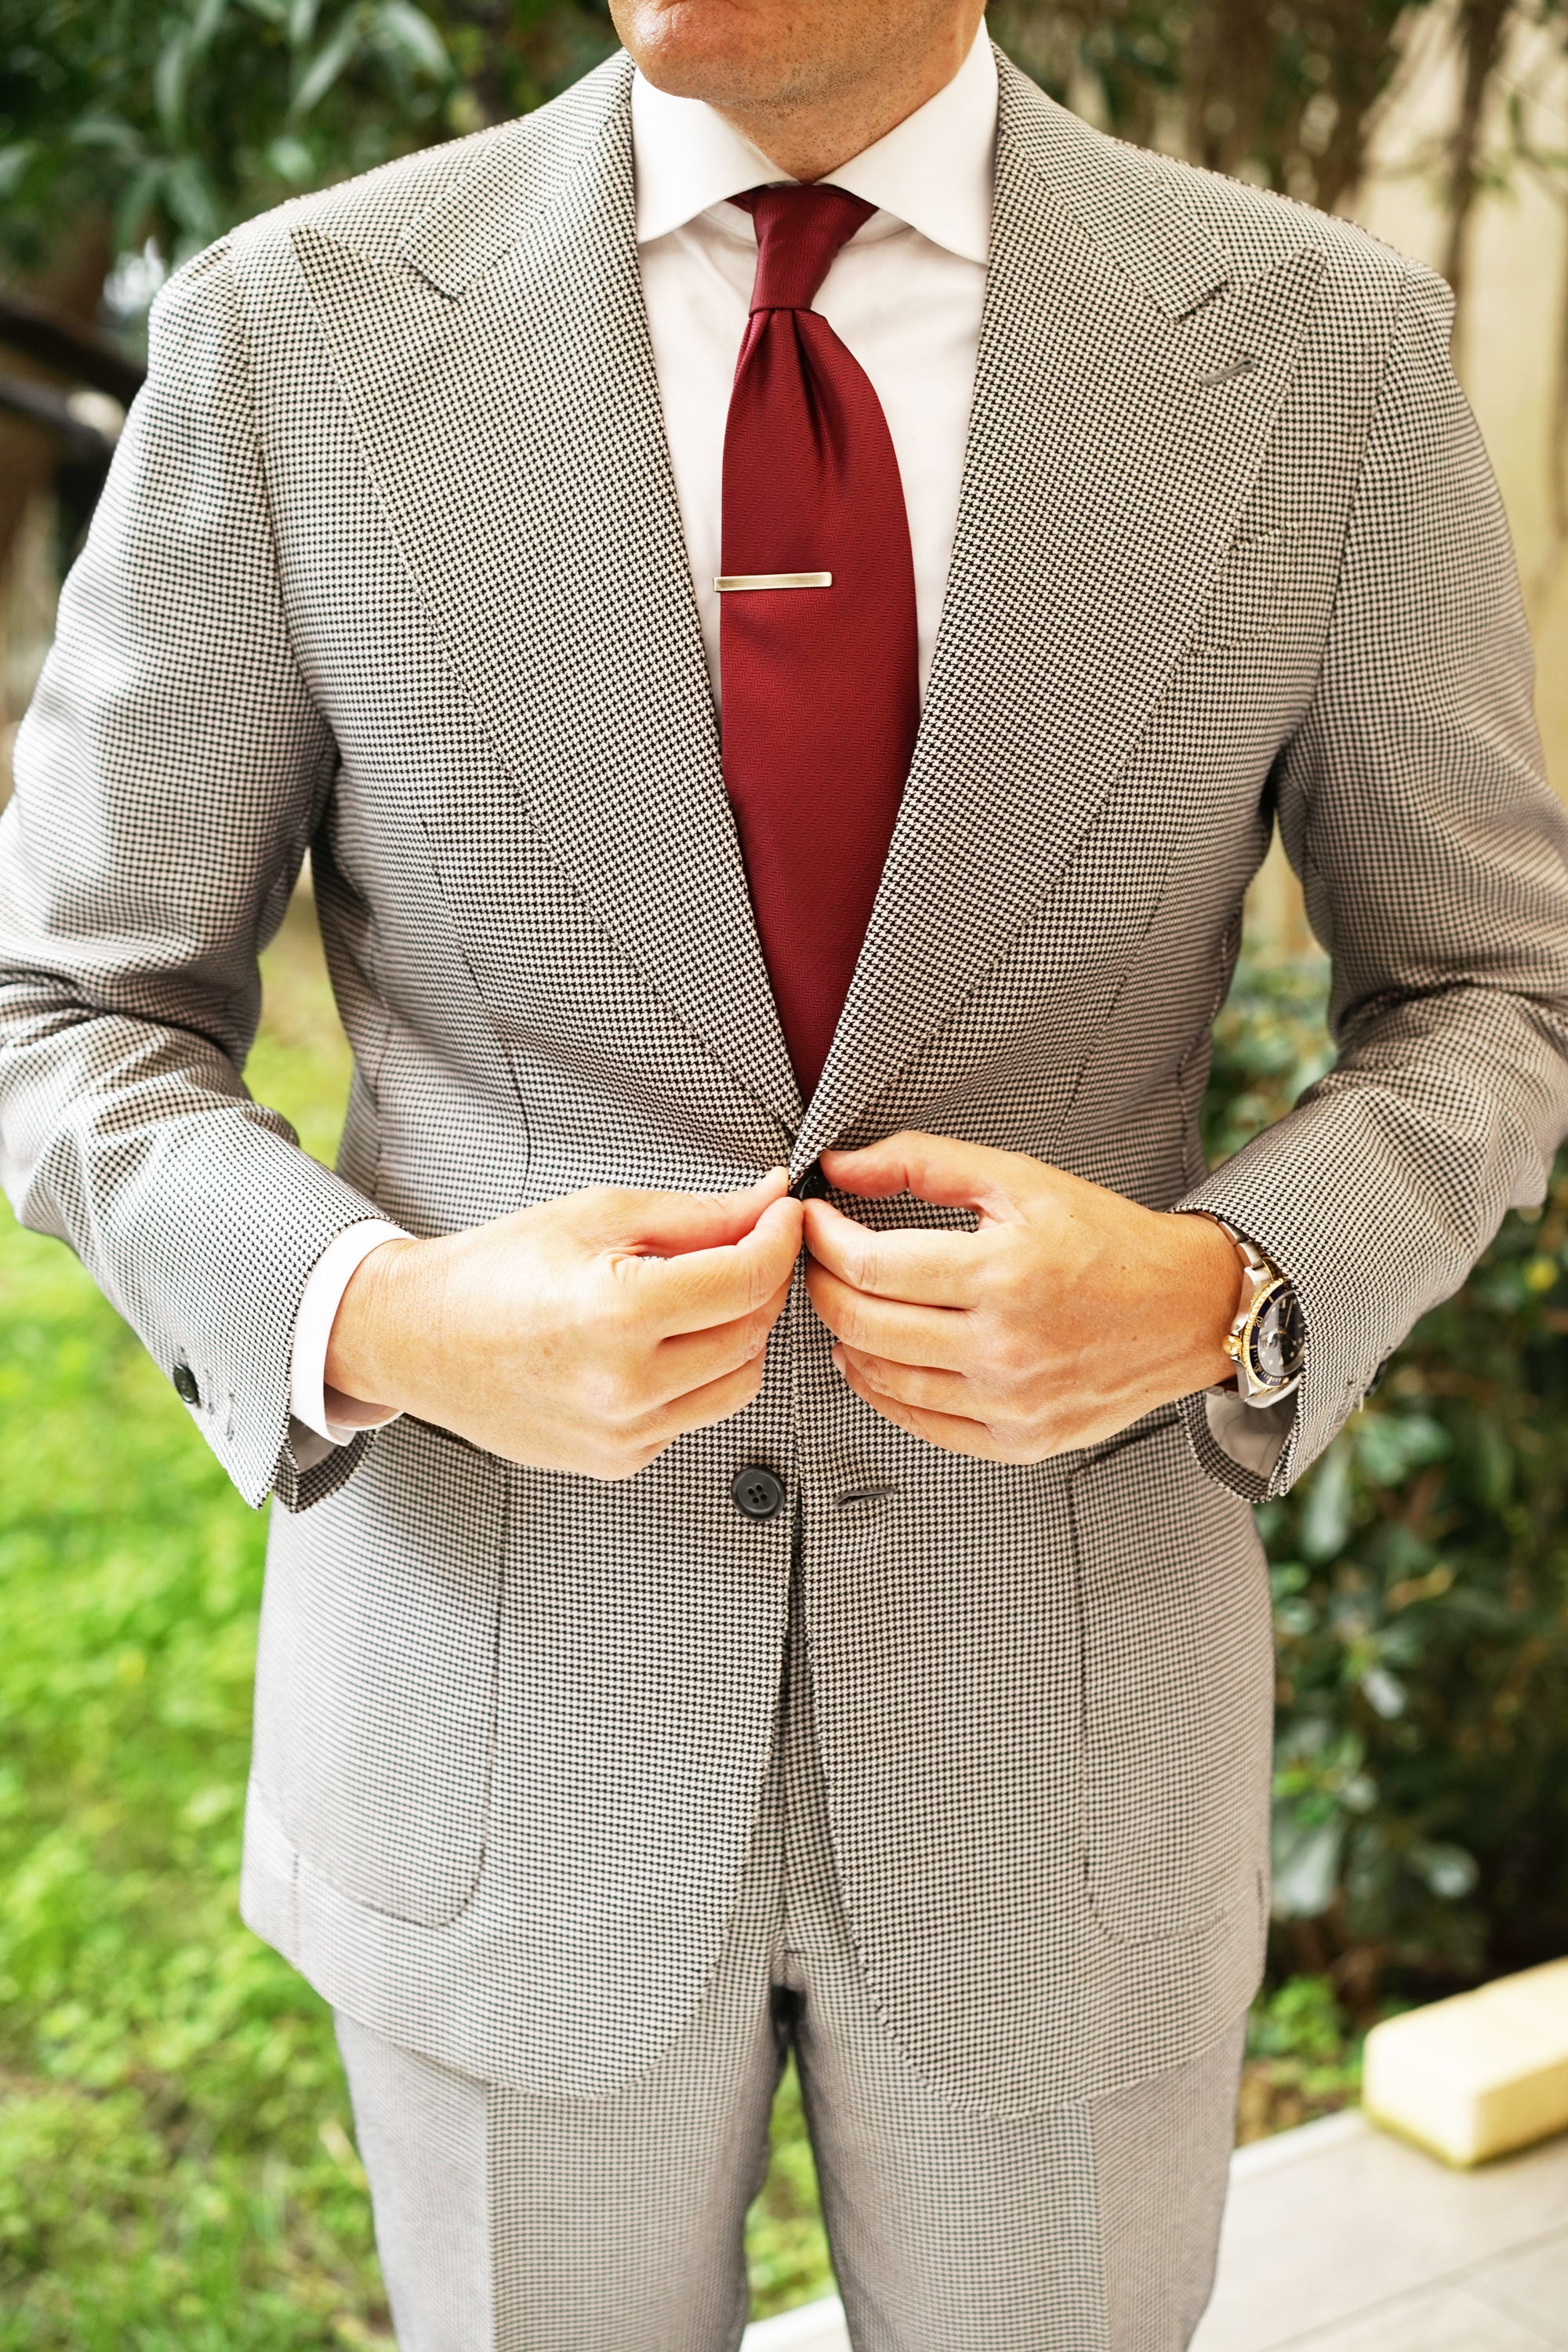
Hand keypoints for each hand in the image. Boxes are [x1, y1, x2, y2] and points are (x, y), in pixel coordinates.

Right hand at [325, 1170, 803, 1478]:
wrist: (419, 1338)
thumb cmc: (496, 1269)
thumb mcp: (596, 1216)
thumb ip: (697, 1214)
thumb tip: (770, 1202)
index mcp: (617, 1313)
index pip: (747, 1279)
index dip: (780, 1238)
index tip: (783, 1215)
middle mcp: (624, 1386)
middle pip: (752, 1333)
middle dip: (763, 1282)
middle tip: (745, 1245)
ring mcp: (622, 1434)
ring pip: (738, 1383)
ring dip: (740, 1334)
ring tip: (704, 1294)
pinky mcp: (618, 1461)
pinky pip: (694, 1415)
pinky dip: (697, 1375)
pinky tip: (658, 1344)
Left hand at [803, 1133, 1241, 1462]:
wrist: (1186, 1310)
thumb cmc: (1106, 1239)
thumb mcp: (1019, 1180)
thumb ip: (923, 1162)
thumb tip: (840, 1166)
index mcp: (1004, 1273)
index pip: (870, 1267)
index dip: (822, 1241)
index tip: (812, 1220)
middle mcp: (1005, 1347)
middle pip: (863, 1324)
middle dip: (820, 1284)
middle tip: (817, 1258)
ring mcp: (1010, 1403)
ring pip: (881, 1378)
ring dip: (844, 1336)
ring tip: (846, 1300)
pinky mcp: (1018, 1441)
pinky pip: (918, 1422)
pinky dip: (880, 1388)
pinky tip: (873, 1355)